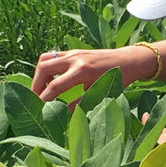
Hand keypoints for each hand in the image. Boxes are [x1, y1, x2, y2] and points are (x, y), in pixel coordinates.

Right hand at [31, 46, 154, 101]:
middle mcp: (75, 59)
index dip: (43, 99)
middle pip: (44, 69)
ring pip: (45, 60)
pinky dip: (47, 68)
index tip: (38, 110)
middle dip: (36, 85)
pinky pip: (52, 57)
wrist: (129, 60)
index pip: (55, 86)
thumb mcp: (101, 93)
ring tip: (42, 90)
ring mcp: (73, 52)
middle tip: (36, 100)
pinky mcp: (73, 51)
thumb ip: (80, 103)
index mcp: (82, 71)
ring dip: (39, 75)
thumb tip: (63, 115)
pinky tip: (52, 80)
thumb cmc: (119, 78)